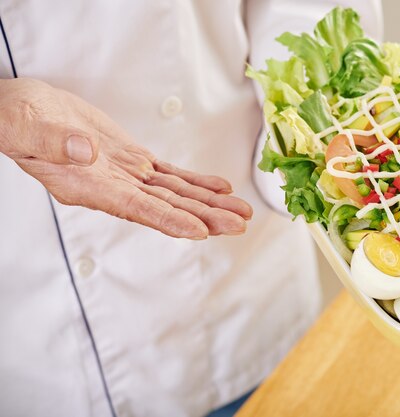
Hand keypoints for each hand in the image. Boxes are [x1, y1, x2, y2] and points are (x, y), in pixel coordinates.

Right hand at [0, 78, 251, 238]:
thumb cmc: (17, 120)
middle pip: (166, 206)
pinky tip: (219, 187)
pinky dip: (195, 181)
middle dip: (204, 216)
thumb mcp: (26, 127)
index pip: (135, 209)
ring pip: (175, 193)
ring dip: (208, 203)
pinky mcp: (133, 159)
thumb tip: (86, 152)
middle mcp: (111, 188)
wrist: (24, 111)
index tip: (200, 231)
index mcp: (86, 187)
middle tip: (238, 224)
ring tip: (240, 212)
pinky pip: (170, 175)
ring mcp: (125, 175)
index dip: (169, 220)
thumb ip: (52, 142)